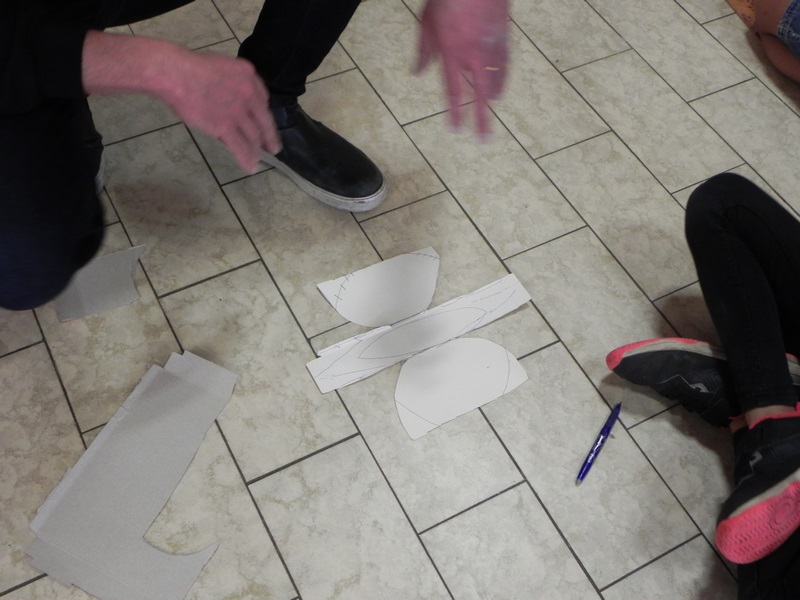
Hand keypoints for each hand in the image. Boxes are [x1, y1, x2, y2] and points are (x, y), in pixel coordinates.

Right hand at [162, 51, 280, 172]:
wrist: (176, 73)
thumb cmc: (189, 66)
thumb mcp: (221, 65)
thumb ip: (231, 81)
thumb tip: (228, 98)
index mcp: (248, 75)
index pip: (262, 99)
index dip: (263, 114)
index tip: (264, 123)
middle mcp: (249, 94)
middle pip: (264, 120)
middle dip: (269, 136)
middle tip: (273, 147)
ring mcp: (239, 112)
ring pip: (253, 136)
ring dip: (258, 150)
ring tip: (259, 159)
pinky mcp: (226, 126)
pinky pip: (241, 147)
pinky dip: (247, 159)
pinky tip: (250, 168)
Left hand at [416, 0, 509, 137]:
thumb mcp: (426, 22)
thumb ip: (424, 50)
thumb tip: (418, 72)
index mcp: (451, 51)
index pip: (453, 90)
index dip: (455, 112)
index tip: (456, 129)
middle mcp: (473, 53)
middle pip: (479, 93)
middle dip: (482, 118)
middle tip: (485, 139)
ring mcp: (491, 44)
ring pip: (495, 78)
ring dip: (493, 95)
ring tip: (492, 107)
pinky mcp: (504, 34)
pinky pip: (505, 62)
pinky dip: (503, 76)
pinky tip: (502, 84)